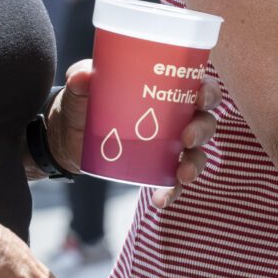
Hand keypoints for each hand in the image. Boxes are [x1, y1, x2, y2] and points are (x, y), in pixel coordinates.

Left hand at [48, 60, 220, 204]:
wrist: (69, 135)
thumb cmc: (85, 100)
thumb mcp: (81, 88)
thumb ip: (81, 79)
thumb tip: (80, 77)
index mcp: (168, 90)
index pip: (199, 87)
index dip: (208, 91)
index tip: (201, 96)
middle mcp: (176, 118)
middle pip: (204, 122)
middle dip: (202, 130)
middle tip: (187, 137)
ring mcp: (169, 146)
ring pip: (196, 154)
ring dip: (194, 164)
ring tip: (182, 174)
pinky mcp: (156, 169)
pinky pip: (172, 182)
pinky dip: (171, 191)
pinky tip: (161, 199)